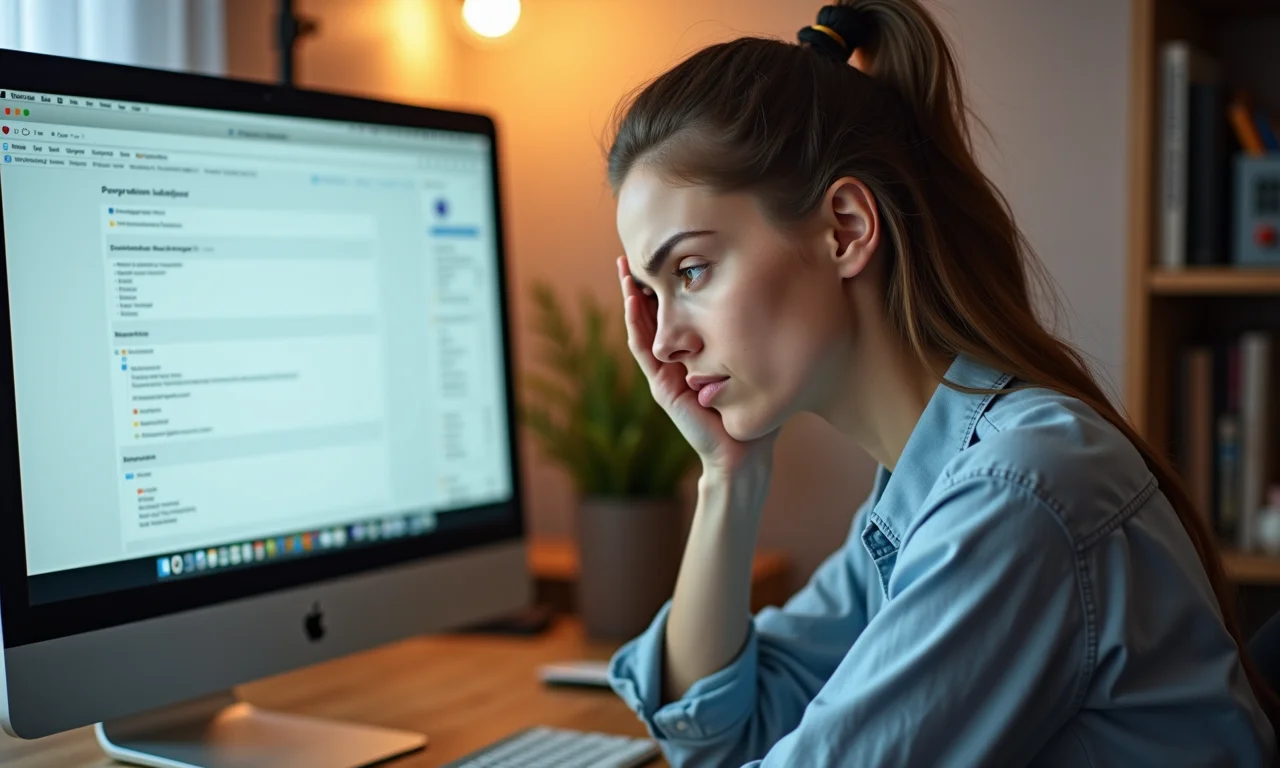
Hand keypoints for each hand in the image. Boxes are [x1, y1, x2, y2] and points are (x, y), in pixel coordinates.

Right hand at [617, 256, 777, 476]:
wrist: (745, 452)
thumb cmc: (757, 409)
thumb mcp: (757, 359)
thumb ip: (760, 334)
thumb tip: (786, 294)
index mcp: (695, 351)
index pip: (678, 310)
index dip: (670, 282)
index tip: (669, 252)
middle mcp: (676, 359)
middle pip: (654, 312)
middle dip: (644, 281)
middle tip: (635, 248)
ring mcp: (666, 372)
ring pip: (643, 326)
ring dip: (631, 296)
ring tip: (624, 267)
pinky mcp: (662, 386)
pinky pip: (644, 349)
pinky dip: (637, 323)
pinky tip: (632, 300)